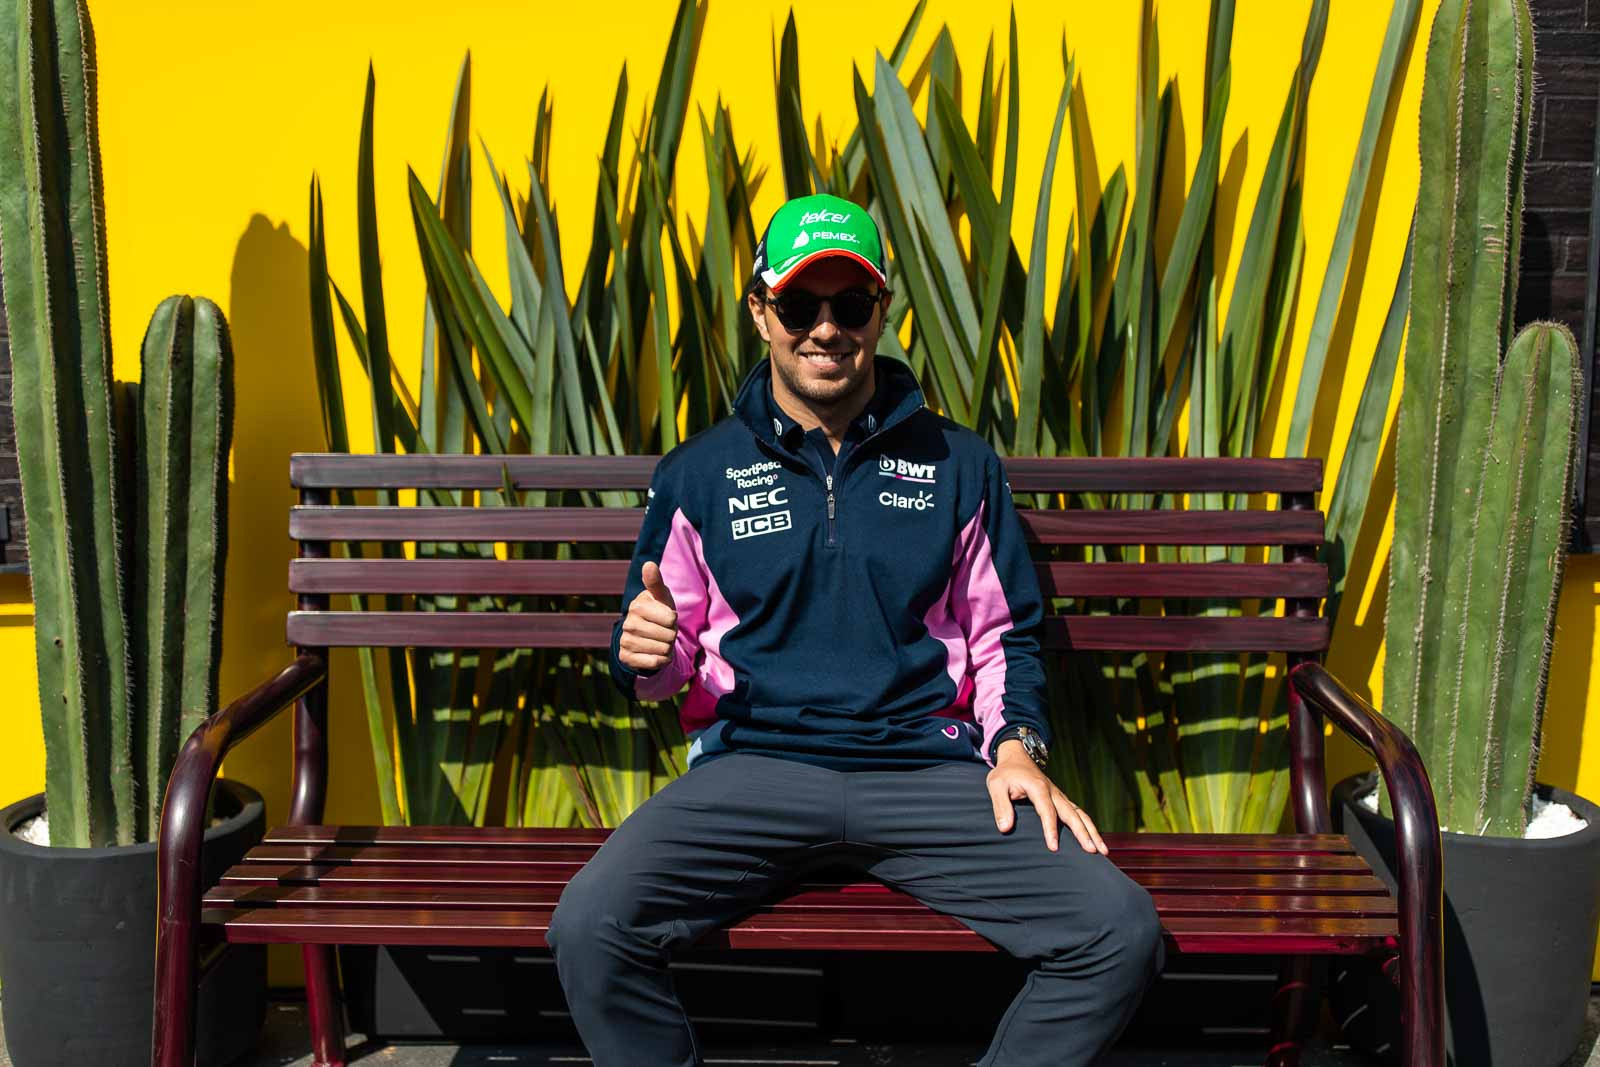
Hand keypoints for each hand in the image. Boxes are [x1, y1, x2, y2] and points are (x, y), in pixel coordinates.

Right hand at [618, 561, 677, 671]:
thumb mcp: (660, 597)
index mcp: (637, 606)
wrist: (644, 637)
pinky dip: (661, 660)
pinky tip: (656, 654)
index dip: (673, 620)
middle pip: (668, 635)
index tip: (665, 618)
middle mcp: (628, 624)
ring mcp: (626, 641)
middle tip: (662, 631)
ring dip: (667, 648)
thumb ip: (655, 582)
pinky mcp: (626, 658)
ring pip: (662, 649)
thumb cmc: (657, 612)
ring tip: (659, 641)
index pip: (671, 618)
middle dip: (670, 635)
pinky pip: (654, 662)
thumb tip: (649, 564)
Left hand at [988, 741, 1106, 854]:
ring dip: (1092, 831)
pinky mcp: (1061, 800)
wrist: (1017, 757)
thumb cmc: (1006, 773)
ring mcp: (1060, 796)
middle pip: (1072, 814)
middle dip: (1083, 832)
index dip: (1051, 830)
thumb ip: (1000, 806)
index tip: (1054, 847)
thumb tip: (1005, 828)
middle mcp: (1054, 792)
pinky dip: (1088, 826)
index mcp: (1038, 788)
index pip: (1047, 811)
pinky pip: (1078, 813)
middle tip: (1092, 850)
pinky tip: (1095, 840)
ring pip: (1080, 814)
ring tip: (1103, 850)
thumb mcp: (996, 785)